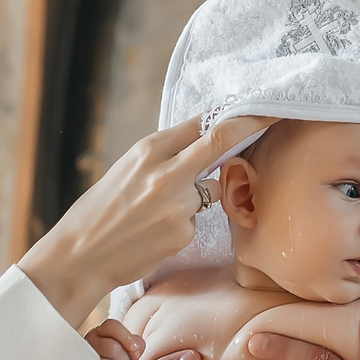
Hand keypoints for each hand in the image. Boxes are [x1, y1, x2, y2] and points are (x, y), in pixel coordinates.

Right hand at [21, 113, 263, 325]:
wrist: (79, 255)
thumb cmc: (101, 210)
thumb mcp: (127, 170)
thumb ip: (164, 156)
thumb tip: (201, 142)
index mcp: (148, 150)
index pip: (201, 122)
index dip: (233, 112)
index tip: (258, 104)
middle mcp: (165, 172)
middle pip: (222, 139)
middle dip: (255, 123)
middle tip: (280, 114)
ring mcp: (177, 204)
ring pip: (213, 189)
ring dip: (203, 194)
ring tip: (160, 211)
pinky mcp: (183, 232)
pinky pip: (196, 221)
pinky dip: (183, 225)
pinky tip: (154, 234)